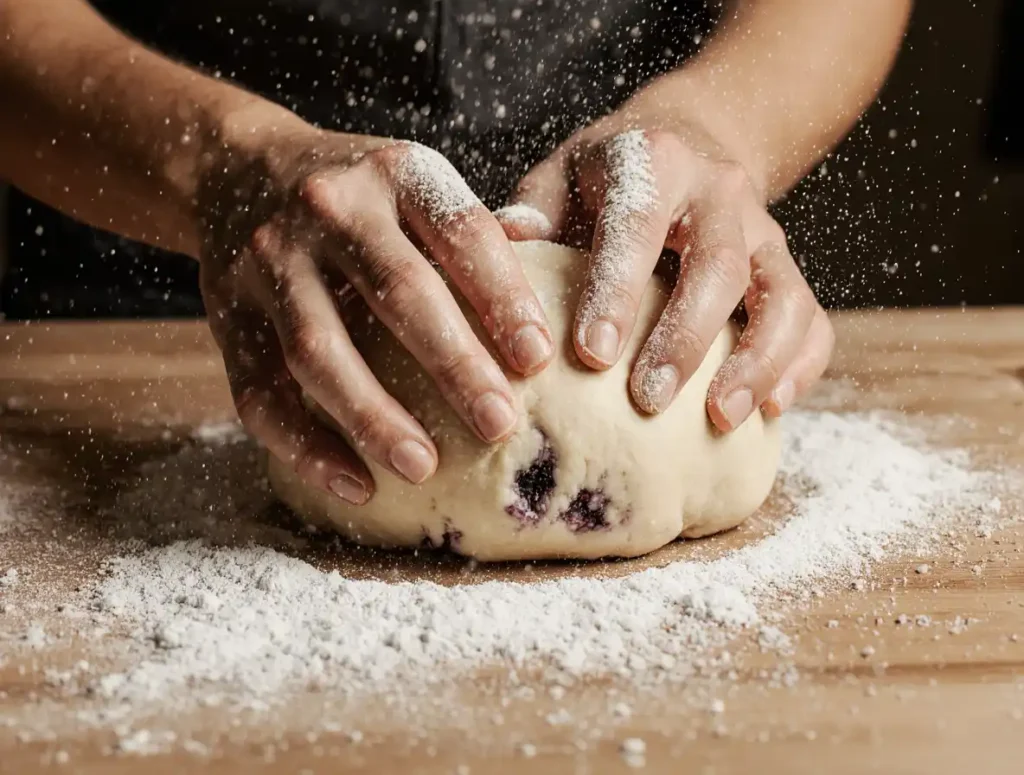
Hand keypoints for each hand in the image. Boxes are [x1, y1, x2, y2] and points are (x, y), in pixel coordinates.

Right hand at [197, 115, 553, 503]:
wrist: (235, 168)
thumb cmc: (358, 197)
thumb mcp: (413, 182)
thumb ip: (470, 232)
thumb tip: (548, 288)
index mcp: (395, 171)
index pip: (461, 232)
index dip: (503, 296)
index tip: (537, 359)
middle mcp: (330, 207)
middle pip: (398, 292)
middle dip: (453, 364)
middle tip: (500, 426)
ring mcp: (269, 260)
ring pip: (319, 350)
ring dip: (373, 417)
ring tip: (423, 468)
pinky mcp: (226, 312)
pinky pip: (261, 390)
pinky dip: (306, 445)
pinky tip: (355, 483)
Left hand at [496, 121, 832, 430]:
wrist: (689, 141)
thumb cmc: (609, 177)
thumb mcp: (563, 173)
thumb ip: (534, 210)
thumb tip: (503, 243)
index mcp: (654, 162)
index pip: (636, 224)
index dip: (617, 289)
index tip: (591, 354)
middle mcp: (719, 192)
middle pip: (718, 265)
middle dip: (685, 338)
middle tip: (649, 401)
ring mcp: (763, 232)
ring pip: (781, 295)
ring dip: (756, 361)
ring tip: (721, 419)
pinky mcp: (787, 268)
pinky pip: (811, 319)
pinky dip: (798, 366)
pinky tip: (770, 410)